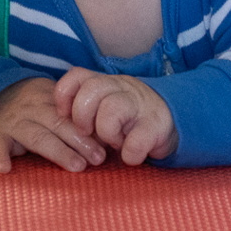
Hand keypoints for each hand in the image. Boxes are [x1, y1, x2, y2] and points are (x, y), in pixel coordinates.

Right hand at [0, 78, 106, 172]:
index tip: (109, 144)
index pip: (74, 113)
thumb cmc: (30, 109)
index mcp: (49, 99)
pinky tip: (4, 168)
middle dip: (81, 141)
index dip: (92, 128)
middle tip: (99, 158)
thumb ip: (74, 119)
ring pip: (37, 137)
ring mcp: (12, 123)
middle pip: (60, 124)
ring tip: (76, 166)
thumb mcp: (51, 103)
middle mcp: (32, 109)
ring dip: (58, 151)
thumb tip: (108, 141)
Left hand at [54, 67, 176, 165]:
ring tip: (114, 142)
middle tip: (87, 133)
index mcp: (105, 83)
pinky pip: (136, 140)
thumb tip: (58, 124)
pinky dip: (129, 153)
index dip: (64, 95)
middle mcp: (122, 88)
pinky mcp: (157, 125)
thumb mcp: (104, 106)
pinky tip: (130, 156)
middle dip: (82, 115)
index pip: (77, 75)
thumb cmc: (128, 119)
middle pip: (92, 89)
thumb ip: (84, 110)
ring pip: (112, 109)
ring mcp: (140, 104)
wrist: (172, 122)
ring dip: (107, 133)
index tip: (64, 115)